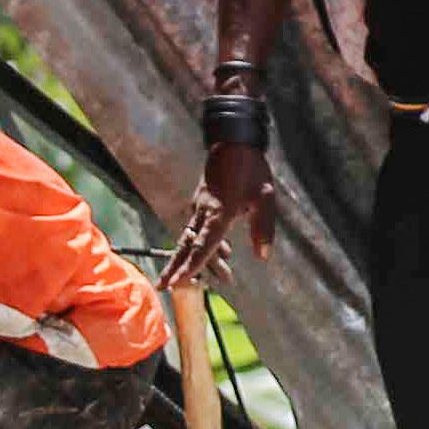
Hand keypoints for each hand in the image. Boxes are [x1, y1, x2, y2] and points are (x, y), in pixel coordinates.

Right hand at [166, 143, 276, 289]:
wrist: (234, 141)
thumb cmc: (252, 169)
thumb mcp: (265, 198)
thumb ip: (263, 228)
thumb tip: (263, 256)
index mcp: (220, 212)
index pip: (202, 245)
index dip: (191, 265)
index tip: (177, 282)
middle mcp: (205, 211)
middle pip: (187, 245)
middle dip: (175, 267)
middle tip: (164, 286)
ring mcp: (201, 206)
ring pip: (193, 238)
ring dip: (199, 259)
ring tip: (220, 277)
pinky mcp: (202, 201)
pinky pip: (198, 228)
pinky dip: (205, 243)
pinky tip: (223, 252)